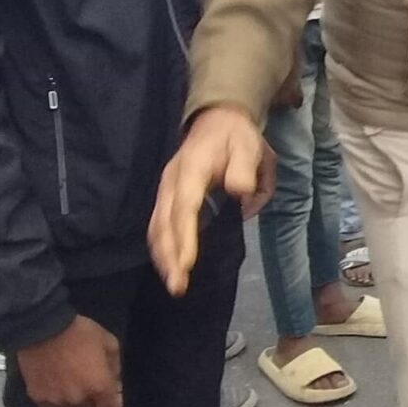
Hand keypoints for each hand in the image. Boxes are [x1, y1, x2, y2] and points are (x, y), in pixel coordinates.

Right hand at [13, 314, 122, 406]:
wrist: (43, 327)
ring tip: (69, 389)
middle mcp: (79, 399)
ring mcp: (57, 400)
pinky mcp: (38, 398)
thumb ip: (114, 365)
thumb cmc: (79, 332)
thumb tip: (114, 382)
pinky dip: (53, 402)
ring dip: (73, 404)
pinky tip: (53, 388)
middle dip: (92, 402)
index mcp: (99, 386)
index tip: (110, 406)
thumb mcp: (108, 342)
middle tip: (88, 387)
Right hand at [149, 106, 275, 295]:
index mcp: (192, 168)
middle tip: (178, 286)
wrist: (218, 120)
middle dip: (169, 256)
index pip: (185, 206)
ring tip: (173, 284)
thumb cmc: (236, 137)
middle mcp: (172, 181)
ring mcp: (165, 188)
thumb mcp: (250, 146)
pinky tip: (168, 265)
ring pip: (157, 226)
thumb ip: (245, 169)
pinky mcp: (166, 196)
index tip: (186, 263)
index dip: (184, 236)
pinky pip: (157, 224)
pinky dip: (160, 246)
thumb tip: (240, 193)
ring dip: (163, 256)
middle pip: (164, 222)